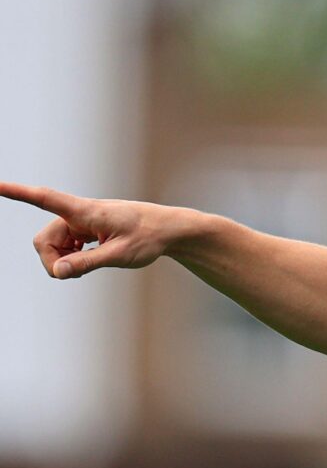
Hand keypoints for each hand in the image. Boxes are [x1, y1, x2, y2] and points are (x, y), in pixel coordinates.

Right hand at [1, 182, 175, 278]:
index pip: (44, 198)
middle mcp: (78, 213)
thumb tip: (56, 271)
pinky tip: (88, 260)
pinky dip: (70, 258)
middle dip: (53, 261)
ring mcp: (81, 222)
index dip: (17, 192)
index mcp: (85, 211)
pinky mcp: (85, 230)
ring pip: (53, 246)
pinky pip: (64, 247)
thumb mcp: (119, 255)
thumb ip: (87, 263)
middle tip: (74, 274)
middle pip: (43, 241)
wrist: (168, 229)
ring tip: (91, 264)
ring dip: (63, 261)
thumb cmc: (148, 238)